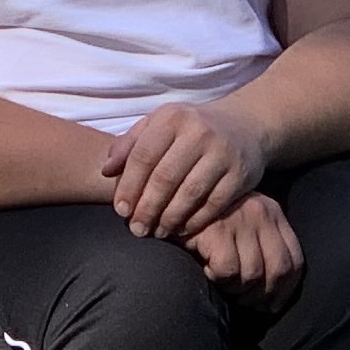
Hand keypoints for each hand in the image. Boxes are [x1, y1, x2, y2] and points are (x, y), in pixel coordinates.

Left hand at [104, 101, 268, 239]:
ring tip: (157, 232)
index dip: (129, 186)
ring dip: (169, 218)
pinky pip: (213, 204)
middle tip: (136, 229)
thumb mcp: (159, 125)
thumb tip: (105, 171)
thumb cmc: (190, 129)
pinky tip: (181, 229)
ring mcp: (222, 153)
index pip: (143, 156)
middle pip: (165, 177)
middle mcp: (198, 132)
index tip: (120, 210)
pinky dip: (194, 221)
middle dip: (147, 208)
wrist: (245, 124)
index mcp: (172, 117)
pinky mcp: (240, 174)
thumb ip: (129, 144)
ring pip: (189, 193)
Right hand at [184, 190, 302, 303]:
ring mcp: (239, 219)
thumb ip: (262, 246)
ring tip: (223, 284)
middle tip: (246, 303)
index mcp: (272, 212)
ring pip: (252, 274)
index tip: (271, 305)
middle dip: (263, 295)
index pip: (295, 260)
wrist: (172, 201)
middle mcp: (261, 212)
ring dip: (237, 289)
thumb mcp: (243, 225)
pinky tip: (207, 269)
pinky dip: (218, 279)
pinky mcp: (217, 229)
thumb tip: (275, 295)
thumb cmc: (208, 222)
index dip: (286, 290)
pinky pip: (228, 271)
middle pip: (279, 270)